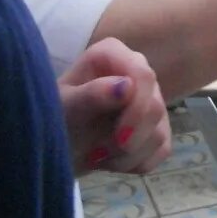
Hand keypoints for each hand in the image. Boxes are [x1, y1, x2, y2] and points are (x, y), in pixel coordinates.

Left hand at [58, 37, 170, 175]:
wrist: (58, 144)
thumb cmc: (54, 118)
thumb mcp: (64, 108)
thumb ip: (91, 95)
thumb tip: (127, 86)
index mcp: (113, 54)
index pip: (144, 76)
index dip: (137, 108)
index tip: (119, 137)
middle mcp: (137, 71)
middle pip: (155, 107)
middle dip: (129, 139)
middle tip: (98, 154)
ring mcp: (150, 99)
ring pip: (159, 133)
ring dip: (127, 155)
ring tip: (97, 156)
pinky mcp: (157, 126)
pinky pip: (161, 149)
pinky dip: (136, 163)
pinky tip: (112, 160)